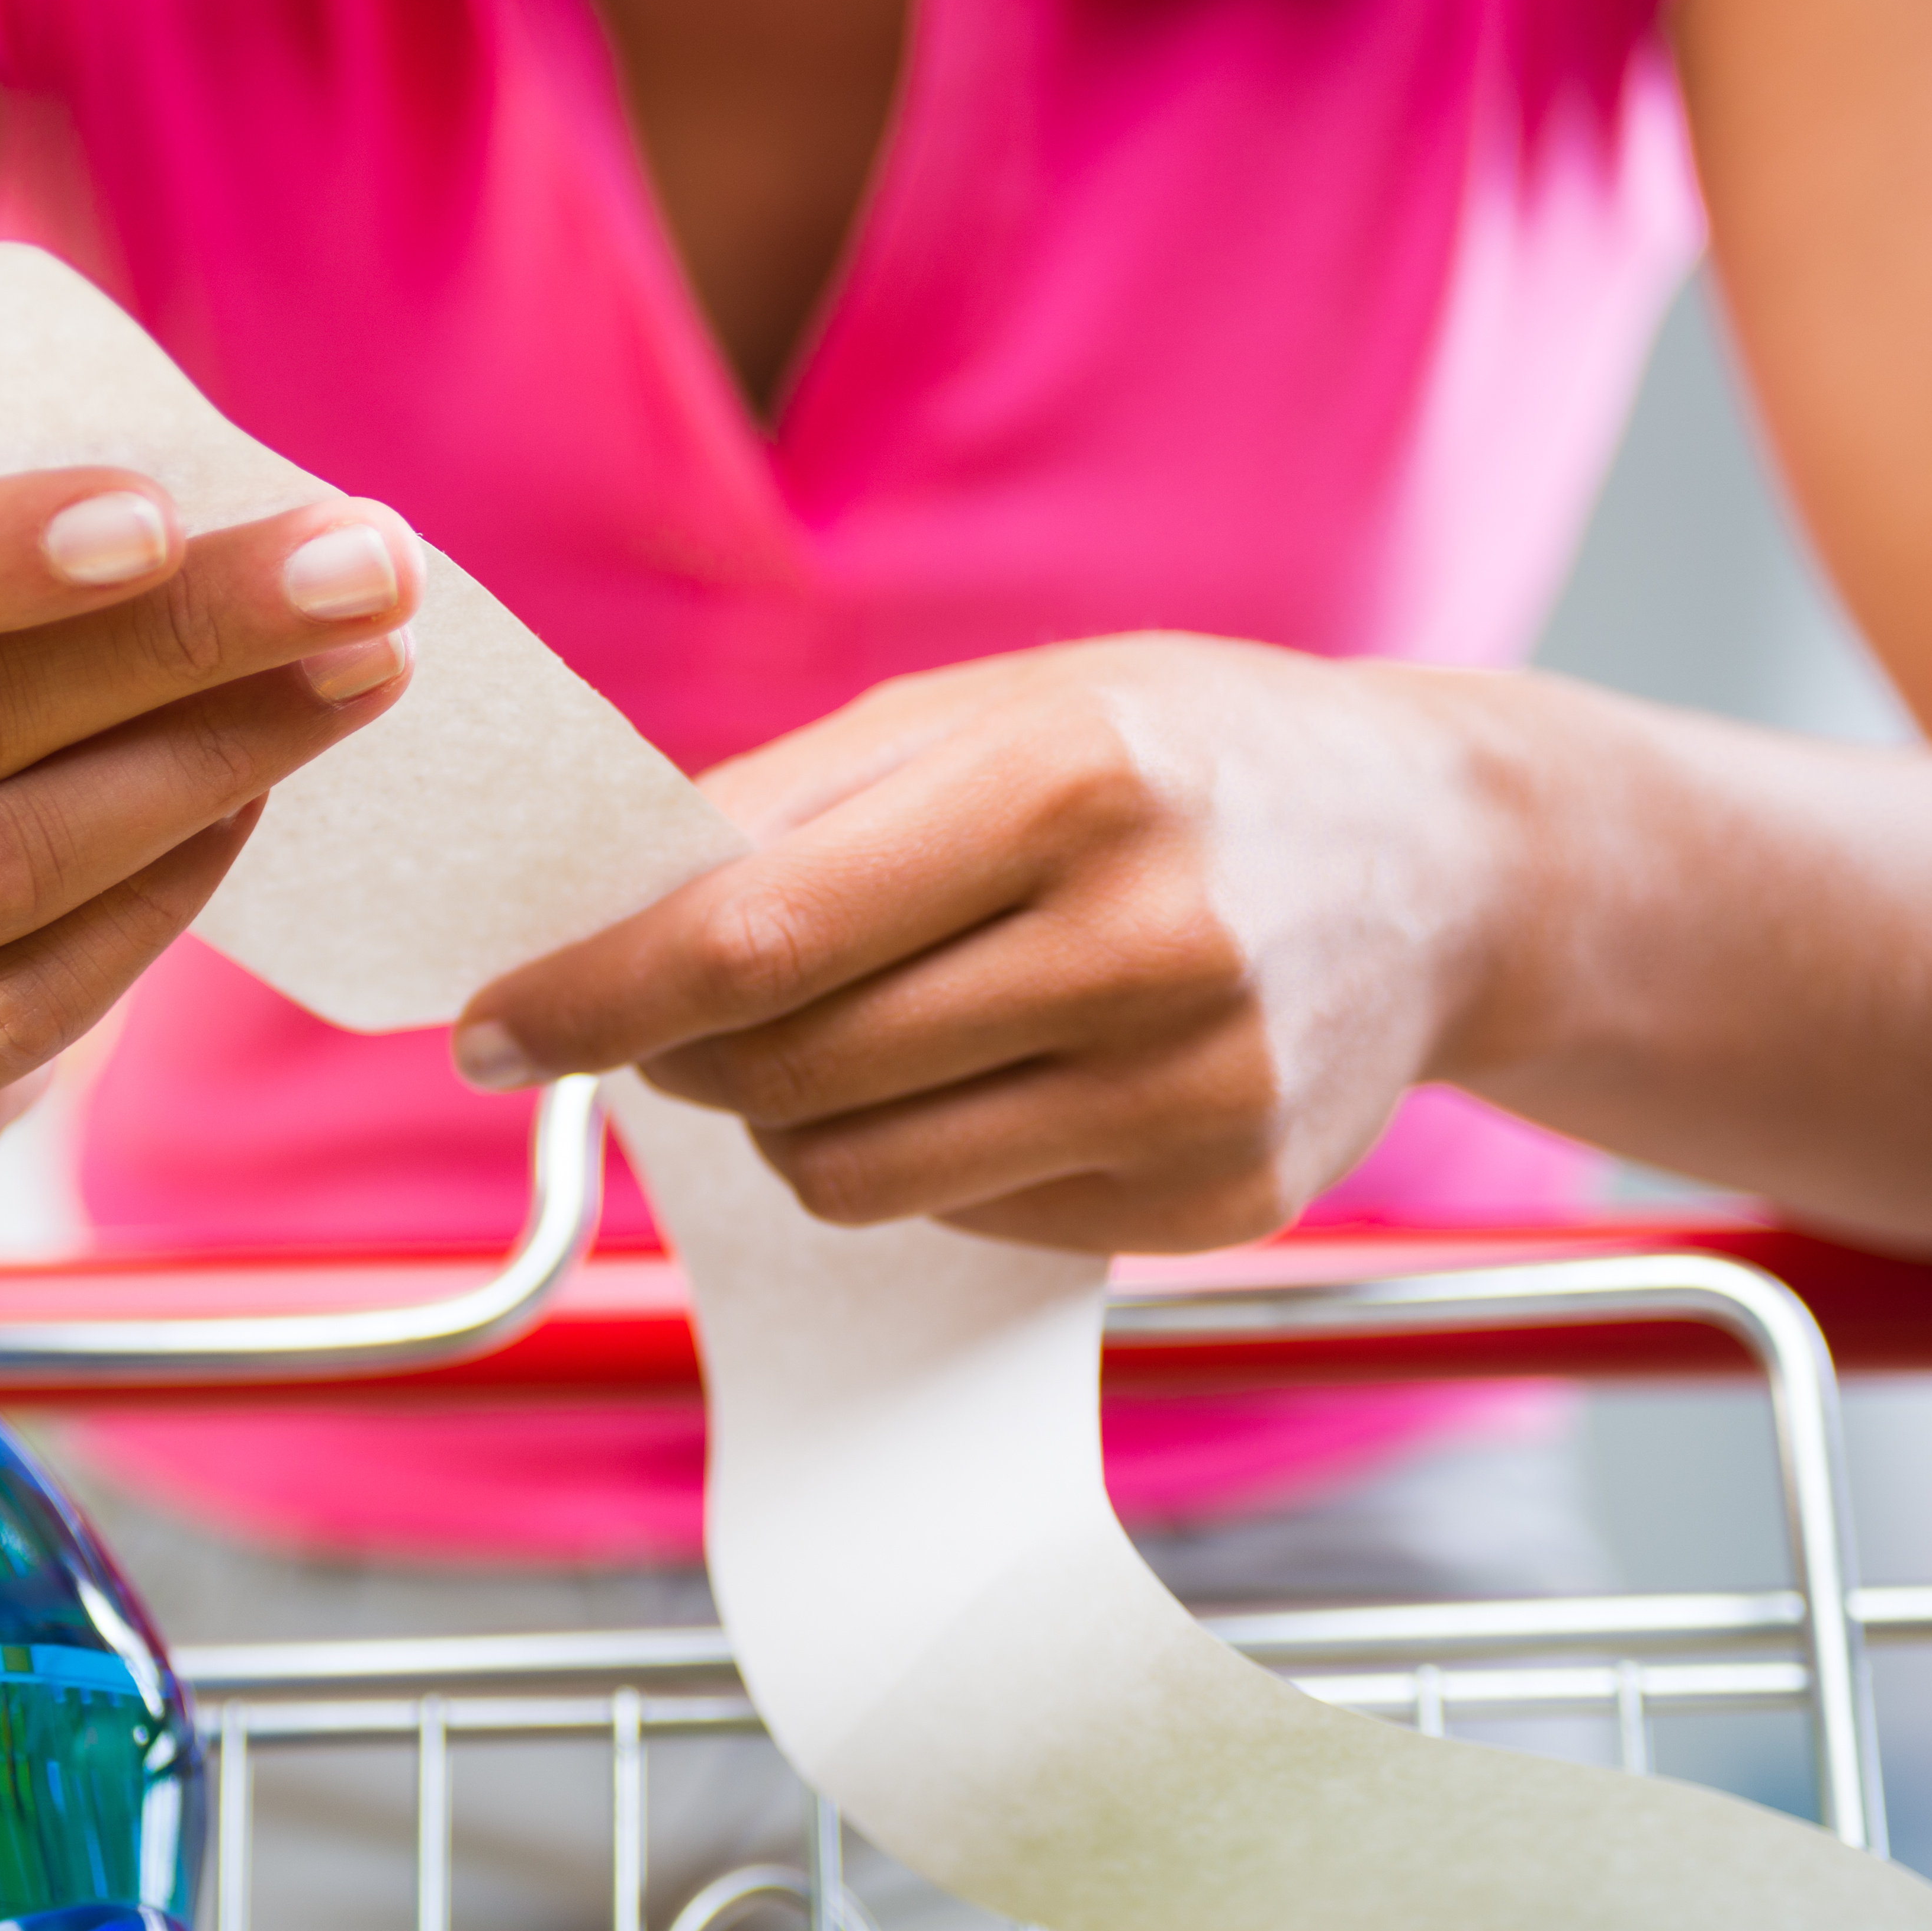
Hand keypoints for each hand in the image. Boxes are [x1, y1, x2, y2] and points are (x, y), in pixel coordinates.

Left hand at [451, 637, 1510, 1253]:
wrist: (1447, 857)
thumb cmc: (1179, 758)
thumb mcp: (992, 711)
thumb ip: (787, 805)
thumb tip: (591, 907)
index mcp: (1072, 784)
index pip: (756, 939)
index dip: (591, 995)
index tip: (483, 1028)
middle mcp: (1147, 944)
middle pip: (791, 1069)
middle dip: (681, 1053)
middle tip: (666, 1015)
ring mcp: (1195, 1092)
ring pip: (857, 1174)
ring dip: (788, 1118)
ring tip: (837, 1034)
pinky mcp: (1220, 1199)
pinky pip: (964, 1218)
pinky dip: (925, 1155)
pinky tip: (991, 1070)